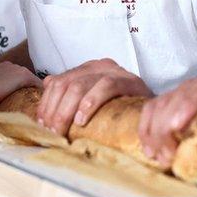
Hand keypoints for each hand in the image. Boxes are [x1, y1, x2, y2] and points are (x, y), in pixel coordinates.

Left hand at [0, 63, 41, 110]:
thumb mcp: (9, 104)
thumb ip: (20, 106)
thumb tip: (23, 116)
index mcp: (24, 75)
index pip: (39, 84)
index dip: (40, 95)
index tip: (39, 104)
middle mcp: (16, 68)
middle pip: (28, 79)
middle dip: (29, 90)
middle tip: (28, 104)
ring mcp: (4, 66)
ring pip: (16, 77)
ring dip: (17, 86)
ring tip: (15, 99)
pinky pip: (5, 76)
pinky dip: (6, 82)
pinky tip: (2, 92)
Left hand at [37, 58, 151, 135]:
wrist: (153, 112)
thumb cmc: (122, 109)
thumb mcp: (93, 102)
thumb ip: (71, 94)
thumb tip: (46, 91)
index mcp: (88, 69)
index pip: (58, 81)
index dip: (46, 103)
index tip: (42, 124)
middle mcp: (100, 66)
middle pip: (66, 83)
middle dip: (54, 110)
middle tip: (51, 131)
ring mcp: (115, 71)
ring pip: (80, 85)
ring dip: (66, 110)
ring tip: (62, 129)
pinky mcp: (129, 80)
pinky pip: (105, 87)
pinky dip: (90, 103)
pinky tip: (82, 120)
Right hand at [138, 75, 196, 167]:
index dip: (189, 105)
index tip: (179, 127)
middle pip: (177, 98)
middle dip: (166, 129)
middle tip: (169, 158)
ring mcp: (184, 90)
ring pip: (160, 104)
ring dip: (155, 133)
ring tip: (160, 158)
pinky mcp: (172, 99)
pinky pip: (151, 109)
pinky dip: (146, 129)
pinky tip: (149, 150)